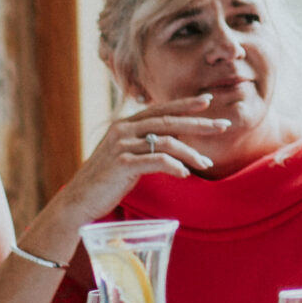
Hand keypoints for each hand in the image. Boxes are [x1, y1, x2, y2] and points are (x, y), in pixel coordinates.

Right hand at [52, 94, 225, 225]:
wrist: (78, 201)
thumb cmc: (105, 181)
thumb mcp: (125, 156)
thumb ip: (144, 144)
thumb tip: (173, 142)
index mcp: (125, 125)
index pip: (160, 109)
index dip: (185, 104)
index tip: (208, 101)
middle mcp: (123, 130)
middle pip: (169, 121)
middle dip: (199, 123)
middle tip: (223, 125)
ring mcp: (121, 145)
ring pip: (167, 142)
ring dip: (191, 153)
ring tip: (206, 164)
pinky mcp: (122, 163)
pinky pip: (157, 160)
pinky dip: (175, 166)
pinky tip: (185, 174)